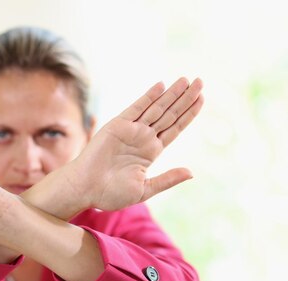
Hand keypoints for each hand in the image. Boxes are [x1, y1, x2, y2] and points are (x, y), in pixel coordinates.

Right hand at [66, 77, 203, 210]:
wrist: (85, 189)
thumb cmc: (110, 193)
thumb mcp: (145, 189)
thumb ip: (167, 179)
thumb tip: (191, 173)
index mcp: (151, 152)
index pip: (174, 128)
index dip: (188, 114)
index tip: (201, 99)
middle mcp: (143, 138)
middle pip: (169, 114)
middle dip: (185, 98)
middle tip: (200, 81)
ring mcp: (131, 131)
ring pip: (156, 109)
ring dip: (171, 94)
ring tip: (187, 80)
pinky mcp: (117, 125)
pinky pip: (136, 108)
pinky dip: (148, 97)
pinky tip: (161, 86)